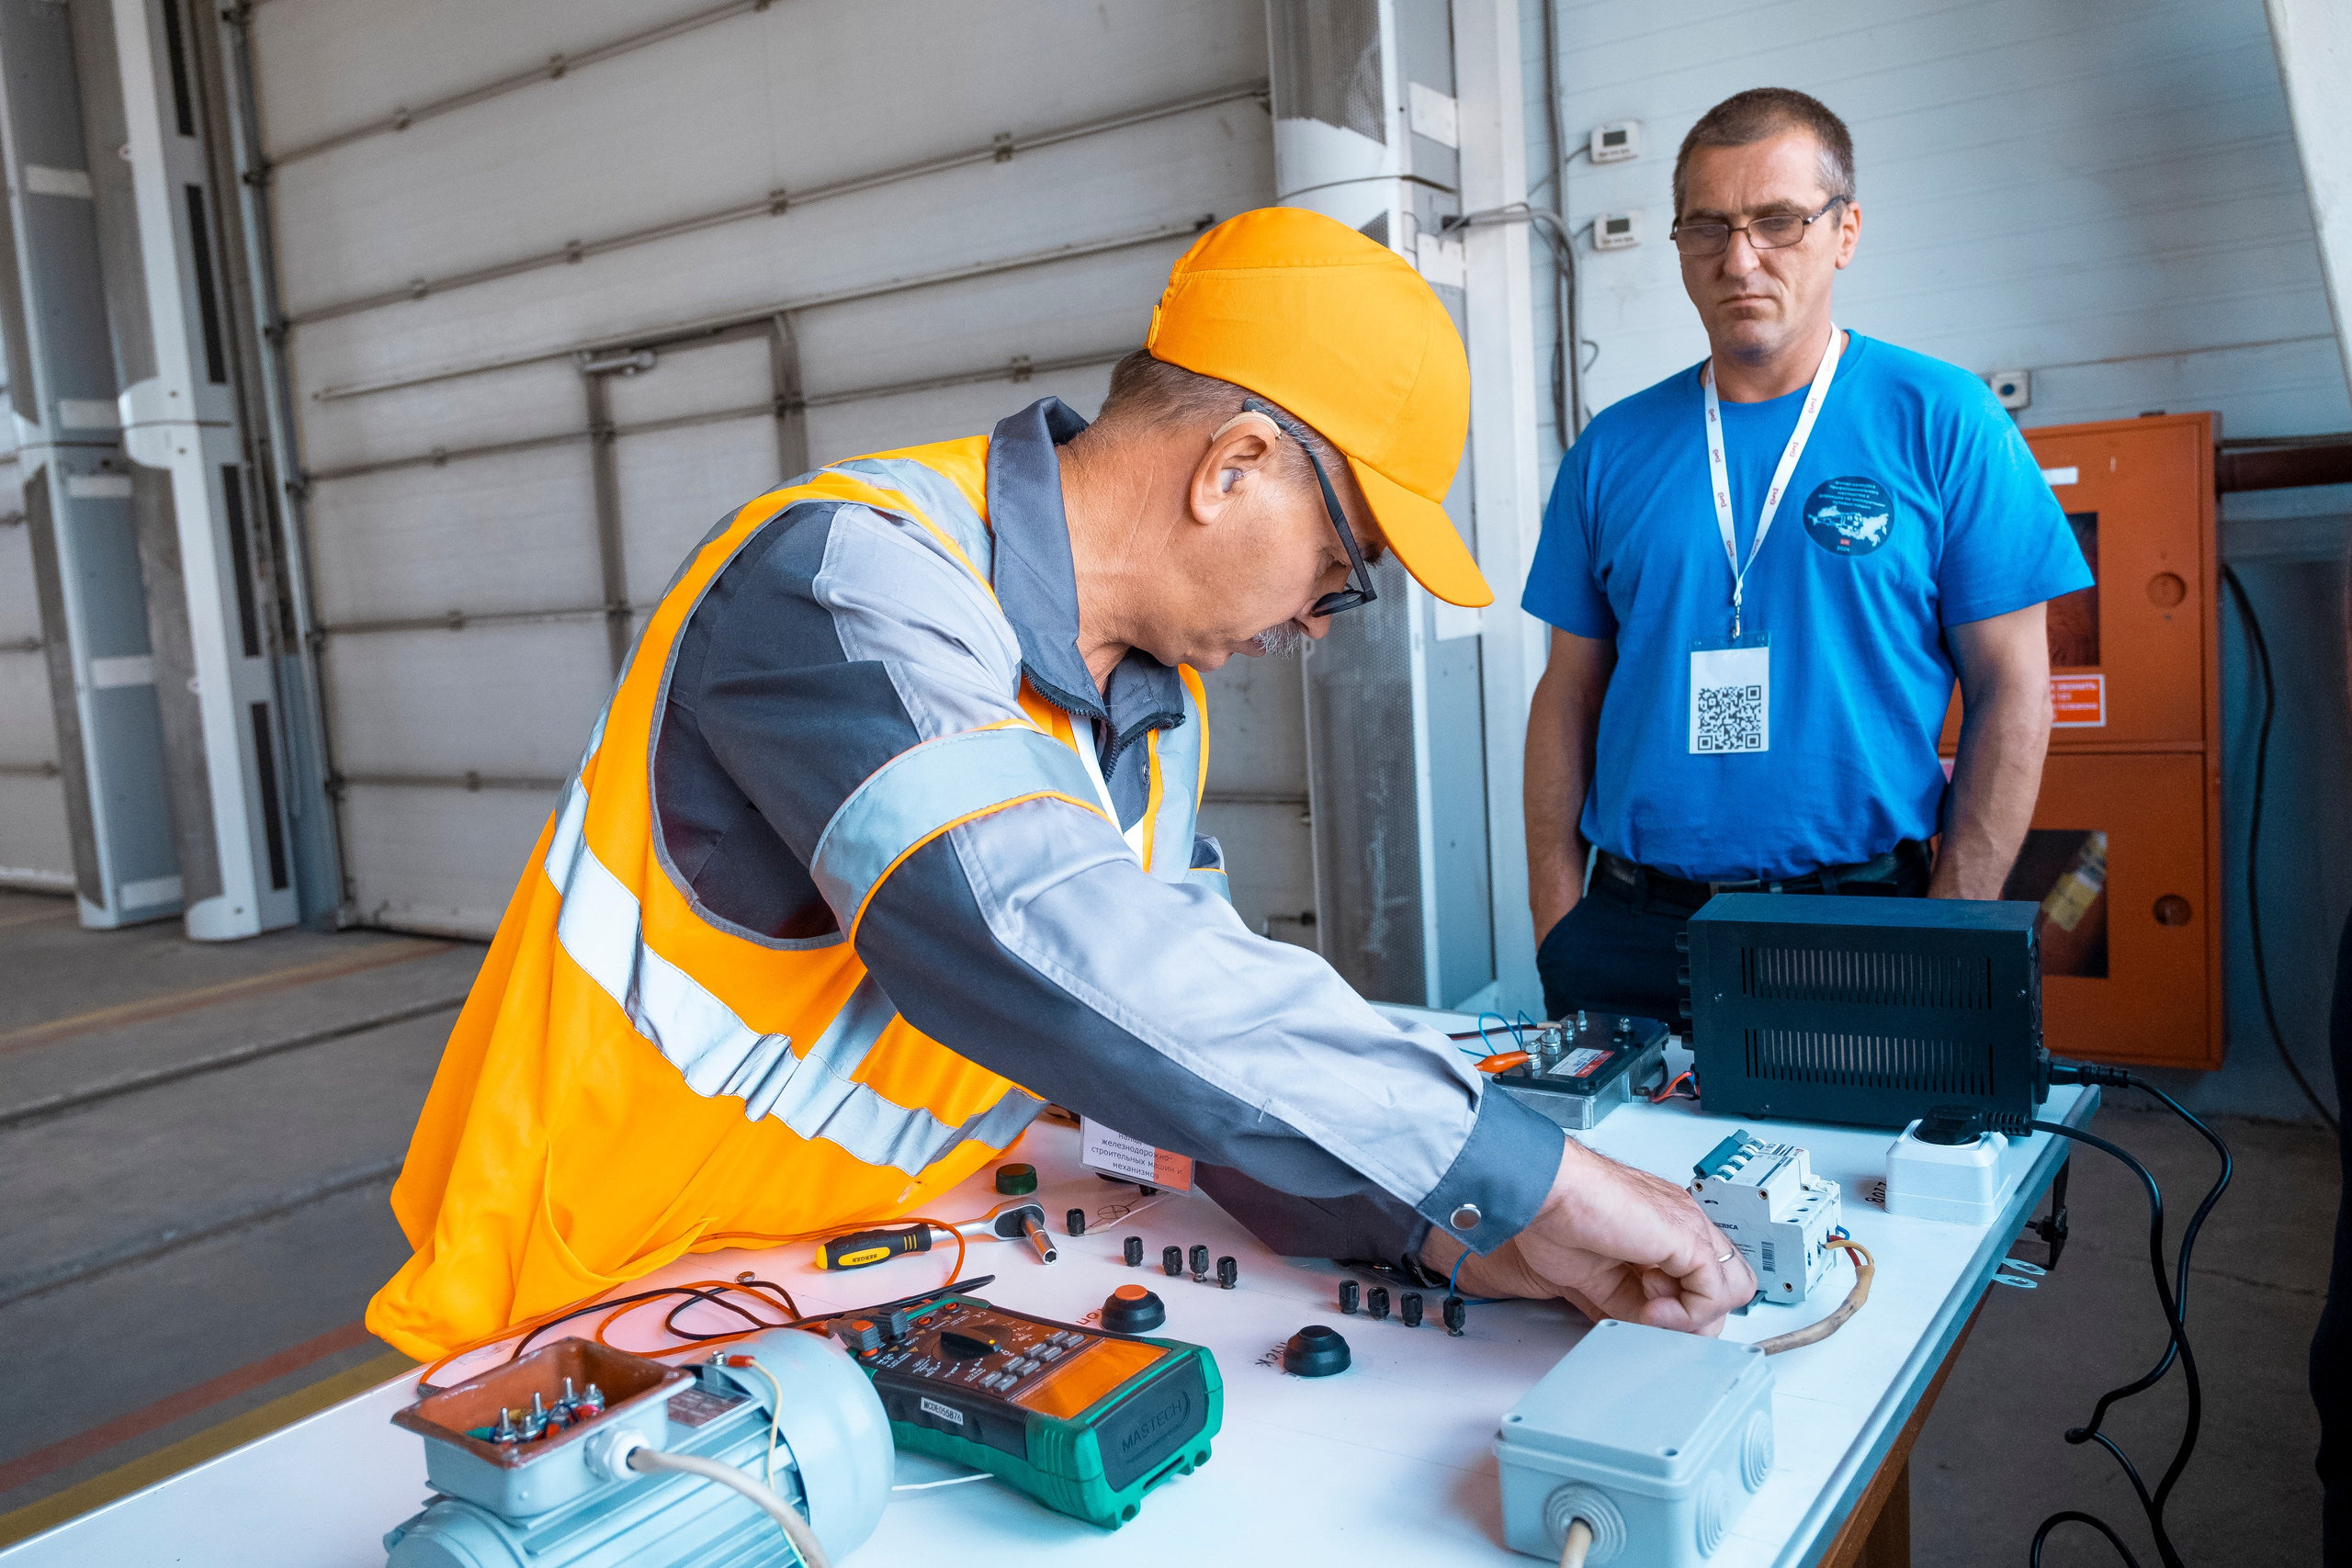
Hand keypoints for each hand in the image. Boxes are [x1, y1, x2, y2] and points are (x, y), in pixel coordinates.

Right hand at [1422, 1139, 1754, 1335]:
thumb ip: (1634, 1305)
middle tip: (1651, 1319)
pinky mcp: (1690, 1238)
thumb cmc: (1556, 1220)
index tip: (1646, 1317)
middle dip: (1693, 1319)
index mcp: (1663, 1230)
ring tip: (1651, 1311)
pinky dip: (1686, 1315)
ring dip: (1693, 1317)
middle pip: (1727, 1286)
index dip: (1683, 1310)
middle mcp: (1683, 1226)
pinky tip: (1651, 1309)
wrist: (1546, 1194)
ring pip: (1734, 1289)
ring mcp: (1690, 1228)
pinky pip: (1715, 1292)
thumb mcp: (1602, 1281)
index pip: (1703, 1279)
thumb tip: (1653, 1333)